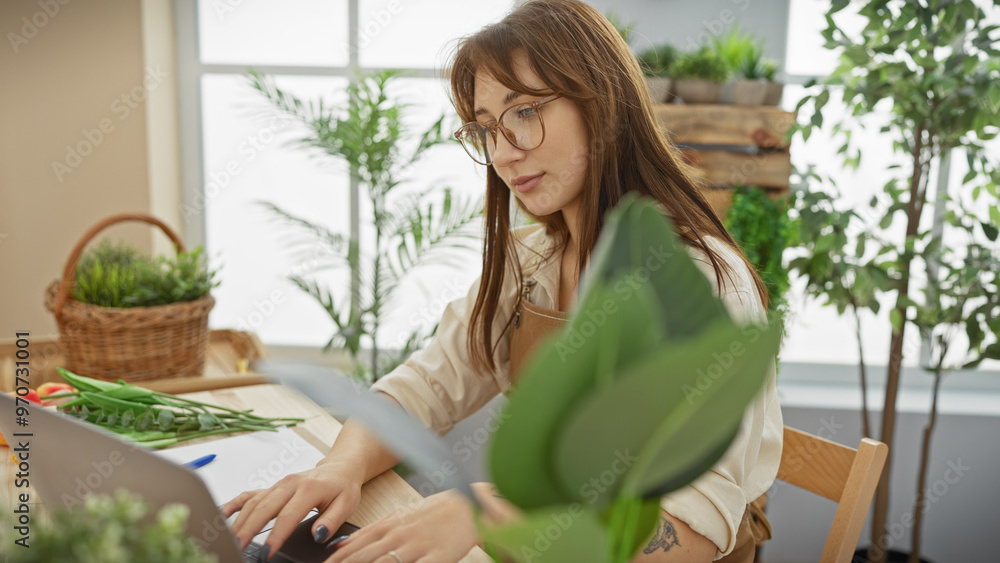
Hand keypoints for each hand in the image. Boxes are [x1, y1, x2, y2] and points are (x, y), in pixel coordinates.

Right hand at [221, 458, 363, 553]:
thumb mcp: (346, 504)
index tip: (266, 552)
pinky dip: (235, 503)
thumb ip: (332, 520)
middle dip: (249, 530)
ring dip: (240, 521)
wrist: (339, 468)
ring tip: (230, 540)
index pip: (288, 515)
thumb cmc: (342, 487)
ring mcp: (279, 484)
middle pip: (264, 508)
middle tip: (238, 548)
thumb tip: (318, 534)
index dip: (275, 536)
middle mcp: (290, 484)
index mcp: (309, 488)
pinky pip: (250, 494)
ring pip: (254, 503)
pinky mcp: (273, 486)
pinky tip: (223, 514)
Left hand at [326, 489, 478, 562]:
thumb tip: (338, 546)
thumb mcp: (397, 517)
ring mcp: (416, 547)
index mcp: (387, 526)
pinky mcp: (436, 557)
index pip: (353, 548)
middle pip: (363, 558)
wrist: (467, 506)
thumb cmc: (432, 514)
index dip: (334, 562)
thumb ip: (368, 532)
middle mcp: (398, 536)